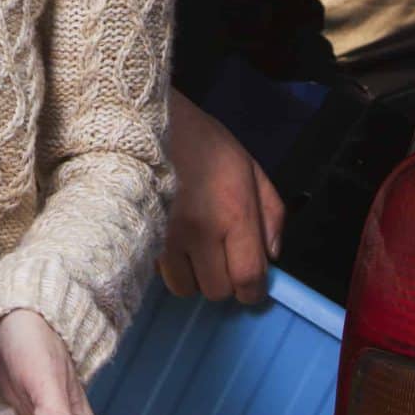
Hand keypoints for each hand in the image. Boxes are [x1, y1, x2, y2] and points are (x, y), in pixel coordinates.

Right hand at [158, 90, 284, 304]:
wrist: (144, 124)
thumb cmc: (201, 142)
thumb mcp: (249, 167)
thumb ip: (271, 212)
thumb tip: (272, 256)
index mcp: (234, 213)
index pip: (248, 277)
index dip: (253, 291)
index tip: (251, 286)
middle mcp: (202, 232)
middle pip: (216, 289)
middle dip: (222, 280)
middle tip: (219, 260)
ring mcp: (167, 238)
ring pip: (184, 287)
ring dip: (192, 277)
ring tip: (192, 253)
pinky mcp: (142, 238)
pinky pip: (160, 274)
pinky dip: (168, 268)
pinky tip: (170, 246)